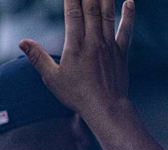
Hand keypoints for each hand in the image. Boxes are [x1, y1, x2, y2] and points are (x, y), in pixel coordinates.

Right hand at [18, 0, 133, 117]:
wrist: (107, 108)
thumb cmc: (78, 95)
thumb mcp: (52, 78)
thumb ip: (38, 58)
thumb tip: (23, 42)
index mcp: (75, 45)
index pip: (72, 12)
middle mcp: (94, 41)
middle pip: (90, 8)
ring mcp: (109, 46)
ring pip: (107, 15)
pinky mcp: (121, 53)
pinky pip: (126, 31)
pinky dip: (128, 16)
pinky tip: (130, 2)